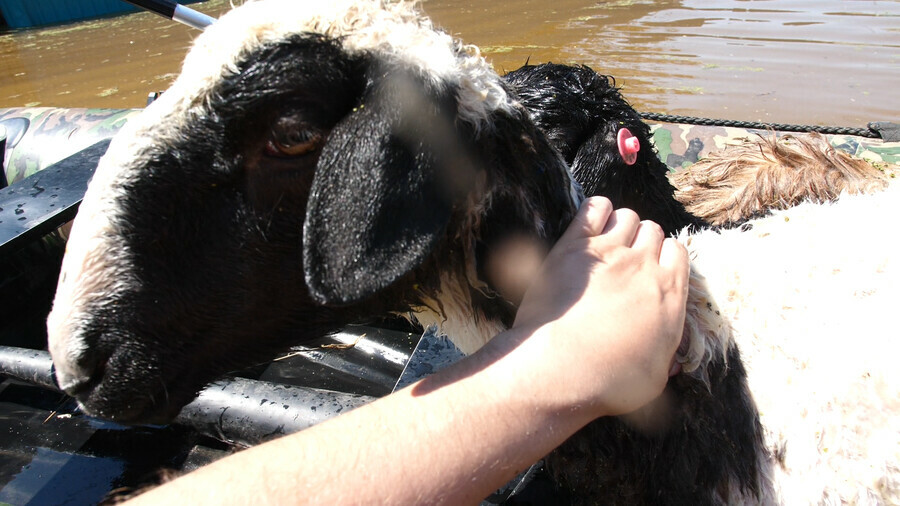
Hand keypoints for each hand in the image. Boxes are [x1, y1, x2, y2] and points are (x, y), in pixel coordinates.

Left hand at [510, 197, 689, 417]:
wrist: (562, 368)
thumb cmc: (610, 381)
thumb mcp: (655, 378)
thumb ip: (665, 357)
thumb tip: (672, 360)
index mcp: (670, 294)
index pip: (677, 253)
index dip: (664, 259)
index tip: (652, 272)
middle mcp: (644, 266)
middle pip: (653, 231)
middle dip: (642, 242)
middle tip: (625, 262)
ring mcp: (609, 252)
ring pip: (627, 217)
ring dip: (620, 225)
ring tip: (607, 244)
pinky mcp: (573, 247)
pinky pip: (594, 208)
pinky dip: (596, 210)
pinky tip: (591, 223)